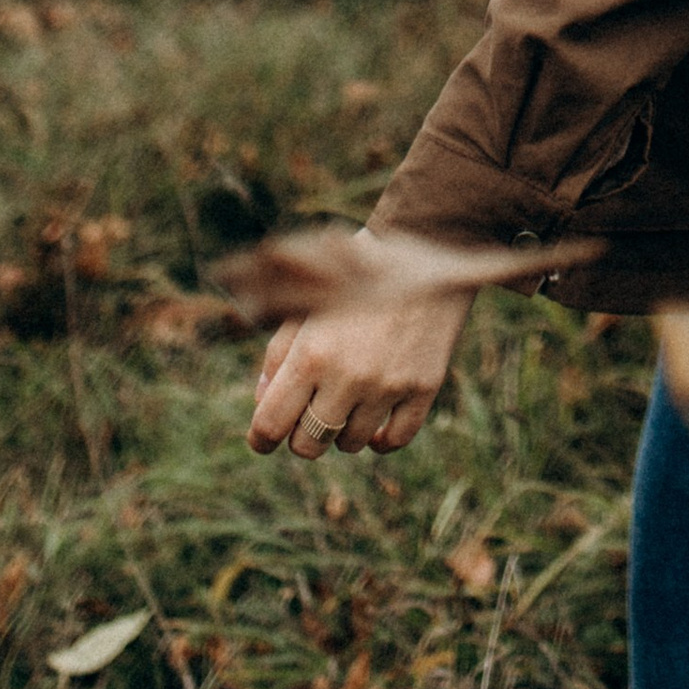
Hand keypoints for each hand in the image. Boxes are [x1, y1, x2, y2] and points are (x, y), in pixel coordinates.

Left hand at [247, 280, 475, 458]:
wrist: (427, 243)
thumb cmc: (356, 271)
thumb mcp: (308, 302)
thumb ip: (278, 352)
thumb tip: (264, 402)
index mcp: (311, 354)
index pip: (270, 426)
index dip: (261, 437)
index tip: (264, 435)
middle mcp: (349, 376)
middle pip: (308, 445)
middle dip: (301, 433)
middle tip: (310, 410)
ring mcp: (389, 385)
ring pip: (350, 444)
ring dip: (342, 429)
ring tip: (347, 399)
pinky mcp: (425, 387)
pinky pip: (395, 440)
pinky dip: (382, 438)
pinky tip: (376, 419)